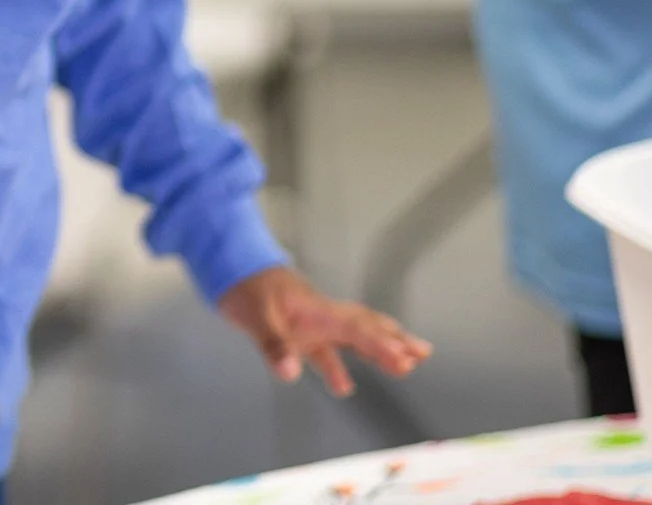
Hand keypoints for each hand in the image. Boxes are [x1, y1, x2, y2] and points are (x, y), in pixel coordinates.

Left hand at [220, 265, 431, 396]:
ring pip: (352, 336)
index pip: (356, 330)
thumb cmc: (243, 286)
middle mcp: (320, 315)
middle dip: (394, 340)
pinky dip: (340, 365)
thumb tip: (290, 372)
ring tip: (405, 363)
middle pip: (365, 327)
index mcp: (315, 310)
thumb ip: (273, 345)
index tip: (405, 359)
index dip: (381, 345)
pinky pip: (327, 349)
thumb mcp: (253, 316)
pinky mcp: (299, 329)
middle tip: (423, 352)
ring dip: (377, 349)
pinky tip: (343, 385)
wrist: (228, 265)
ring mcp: (311, 322)